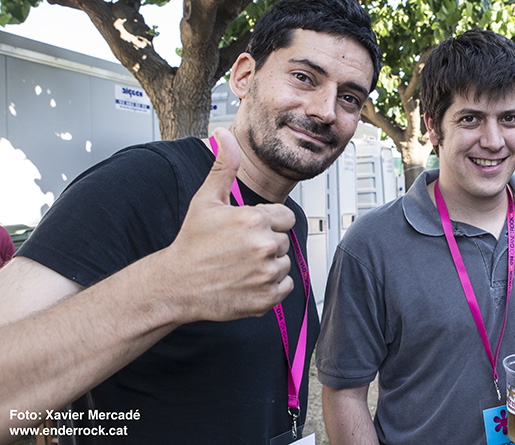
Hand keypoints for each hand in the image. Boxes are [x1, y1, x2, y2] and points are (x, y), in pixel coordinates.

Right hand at [159, 127, 295, 322]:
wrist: (176, 284)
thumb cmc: (191, 243)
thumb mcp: (206, 200)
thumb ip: (224, 166)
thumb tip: (223, 135)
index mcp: (255, 220)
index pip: (285, 217)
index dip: (267, 222)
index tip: (247, 230)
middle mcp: (265, 246)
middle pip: (284, 240)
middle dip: (266, 243)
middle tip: (238, 250)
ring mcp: (267, 273)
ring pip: (284, 263)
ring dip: (268, 264)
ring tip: (240, 265)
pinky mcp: (268, 297)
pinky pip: (285, 286)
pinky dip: (270, 286)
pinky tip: (247, 281)